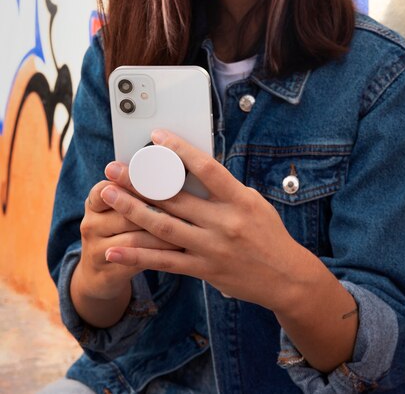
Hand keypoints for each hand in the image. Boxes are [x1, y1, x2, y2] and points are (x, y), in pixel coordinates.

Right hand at [76, 164, 181, 300]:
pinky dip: (160, 253)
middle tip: (188, 203)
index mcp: (94, 202)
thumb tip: (175, 171)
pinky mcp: (107, 272)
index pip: (107, 187)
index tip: (160, 178)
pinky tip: (180, 248)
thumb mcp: (117, 209)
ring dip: (163, 233)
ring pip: (135, 238)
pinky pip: (138, 261)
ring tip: (188, 227)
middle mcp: (90, 224)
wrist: (98, 273)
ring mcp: (95, 249)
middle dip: (157, 208)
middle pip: (125, 212)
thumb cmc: (119, 230)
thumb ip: (136, 192)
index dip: (132, 184)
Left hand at [101, 129, 300, 311]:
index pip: (206, 169)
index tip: (156, 137)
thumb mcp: (253, 202)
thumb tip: (191, 167)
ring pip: (164, 227)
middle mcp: (224, 223)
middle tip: (113, 168)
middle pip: (175, 197)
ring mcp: (212, 248)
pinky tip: (114, 249)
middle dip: (140, 181)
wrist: (286, 278)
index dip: (179, 150)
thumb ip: (223, 188)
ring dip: (132, 210)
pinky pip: (165, 262)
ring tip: (107, 195)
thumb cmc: (269, 233)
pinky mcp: (204, 270)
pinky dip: (137, 255)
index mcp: (239, 200)